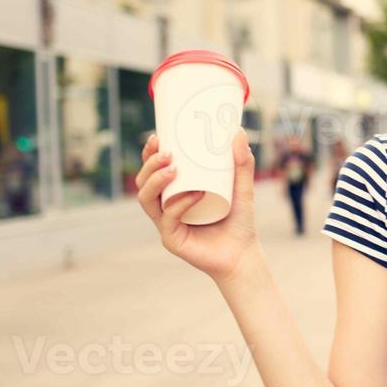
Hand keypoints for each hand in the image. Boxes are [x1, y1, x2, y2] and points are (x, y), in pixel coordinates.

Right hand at [136, 128, 260, 282]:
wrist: (243, 254)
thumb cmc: (239, 221)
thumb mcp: (242, 187)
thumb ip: (243, 163)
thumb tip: (239, 132)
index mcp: (175, 193)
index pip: (154, 171)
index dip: (149, 154)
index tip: (156, 136)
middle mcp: (166, 208)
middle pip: (144, 183)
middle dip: (150, 165)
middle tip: (167, 154)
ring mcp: (166, 224)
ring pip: (147, 199)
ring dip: (156, 181)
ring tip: (172, 168)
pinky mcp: (172, 240)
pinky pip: (169, 218)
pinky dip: (179, 204)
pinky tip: (194, 194)